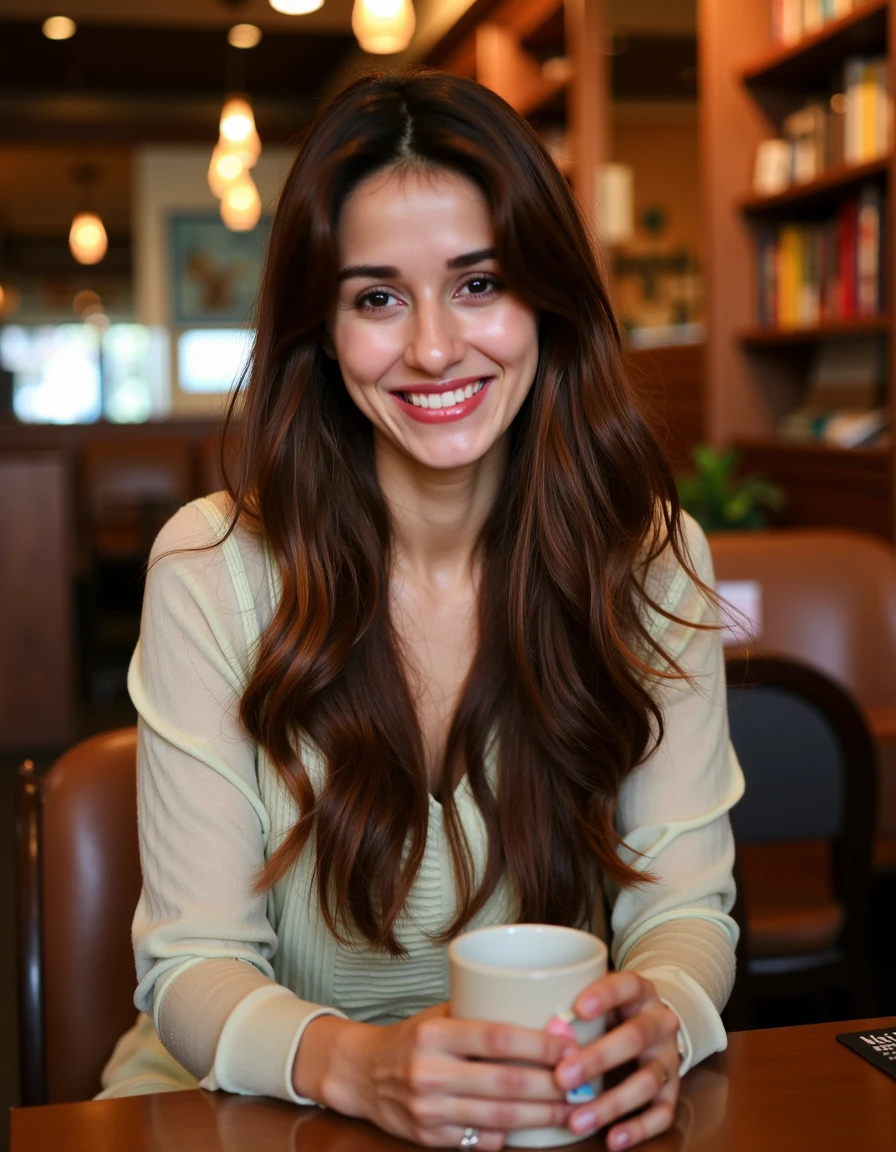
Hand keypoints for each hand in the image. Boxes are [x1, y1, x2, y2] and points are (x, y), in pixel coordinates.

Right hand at [302, 1004, 574, 1148]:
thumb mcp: (439, 1016)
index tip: (570, 1046)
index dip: (539, 1044)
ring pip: (500, 1117)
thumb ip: (481, 1017)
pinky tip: (535, 1127)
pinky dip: (511, 1135)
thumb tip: (544, 1016)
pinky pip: (481, 1140)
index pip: (498, 1038)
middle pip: (506, 1083)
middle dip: (552, 1086)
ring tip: (571, 1110)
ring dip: (542, 1115)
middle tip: (583, 1084)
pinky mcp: (429, 1138)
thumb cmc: (412, 1038)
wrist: (362, 1074)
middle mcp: (431, 1072)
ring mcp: (429, 1111)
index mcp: (436, 1034)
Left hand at [553, 972, 679, 1149]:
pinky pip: (662, 1113)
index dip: (605, 996)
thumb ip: (574, 1009)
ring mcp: (669, 1057)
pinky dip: (637, 1129)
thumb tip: (533, 1024)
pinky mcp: (673, 1089)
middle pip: (634, 1038)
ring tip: (577, 1120)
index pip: (626, 986)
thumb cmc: (610, 1010)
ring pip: (647, 1081)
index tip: (578, 1008)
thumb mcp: (598, 998)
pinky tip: (612, 1139)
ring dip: (610, 1103)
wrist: (650, 1024)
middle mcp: (659, 1022)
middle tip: (562, 1077)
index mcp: (639, 992)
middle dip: (597, 1059)